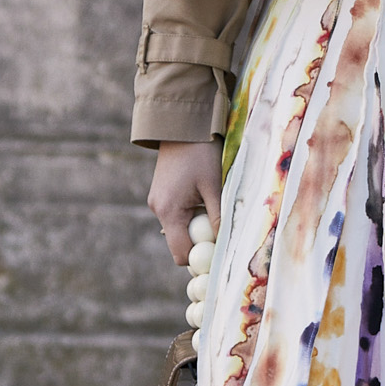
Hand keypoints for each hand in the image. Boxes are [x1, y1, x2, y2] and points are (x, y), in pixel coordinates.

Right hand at [149, 141, 222, 265]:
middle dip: (200, 244)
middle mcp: (158, 210)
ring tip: (214, 210)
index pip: (182, 254)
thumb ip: (218, 217)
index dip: (201, 260)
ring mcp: (157, 202)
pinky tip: (204, 201)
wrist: (182, 125)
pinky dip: (191, 216)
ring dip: (197, 227)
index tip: (221, 256)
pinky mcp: (161, 194)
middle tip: (222, 235)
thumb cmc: (201, 153)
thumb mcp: (214, 186)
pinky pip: (177, 215)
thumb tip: (226, 244)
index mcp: (169, 211)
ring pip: (179, 229)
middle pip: (180, 243)